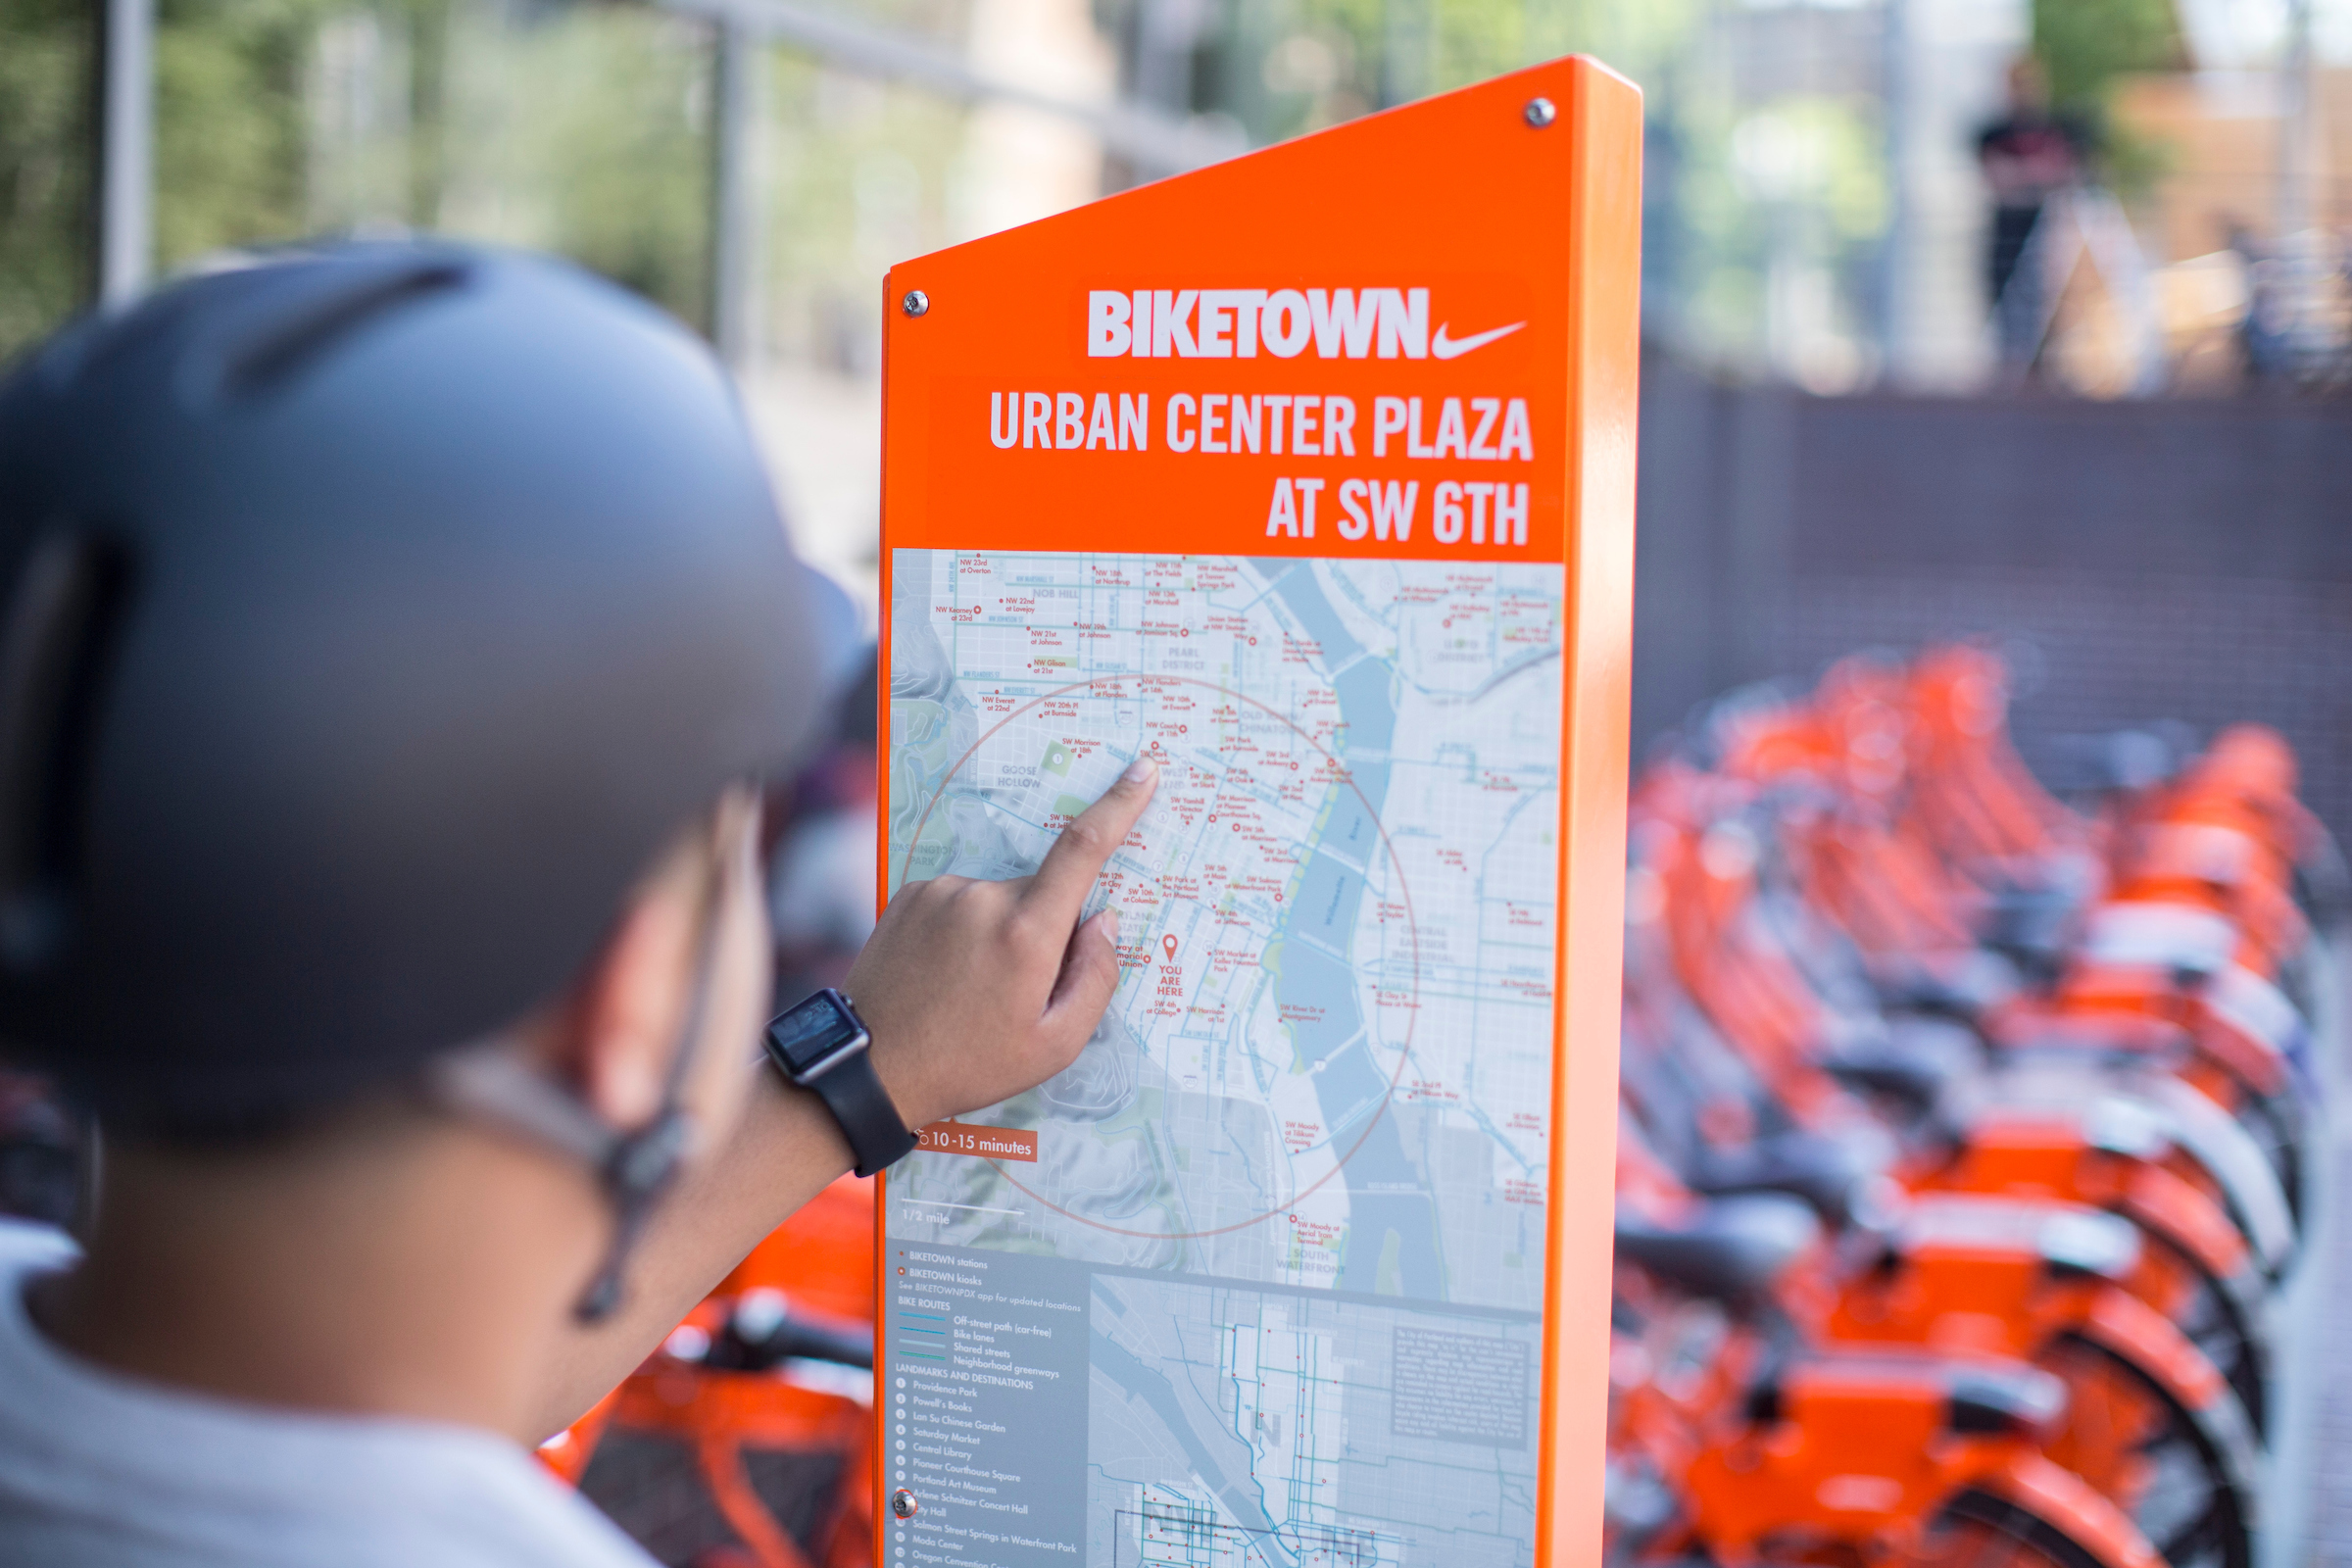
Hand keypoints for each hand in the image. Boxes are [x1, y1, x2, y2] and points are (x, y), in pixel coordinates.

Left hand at [849, 755, 1158, 1128]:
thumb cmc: (969, 1063)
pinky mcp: (911, 894)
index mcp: (1026, 933)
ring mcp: (942, 891)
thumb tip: (1102, 921)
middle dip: (1044, 930)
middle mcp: (983, 898)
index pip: (1084, 849)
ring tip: (968, 990)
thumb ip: (1095, 978)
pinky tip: (944, 973)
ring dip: (1001, 933)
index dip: (1119, 805)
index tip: (1143, 771)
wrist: (871, 1067)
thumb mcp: (1055, 1045)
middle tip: (1015, 992)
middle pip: (1042, 893)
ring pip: (999, 899)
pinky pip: (961, 901)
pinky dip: (966, 929)